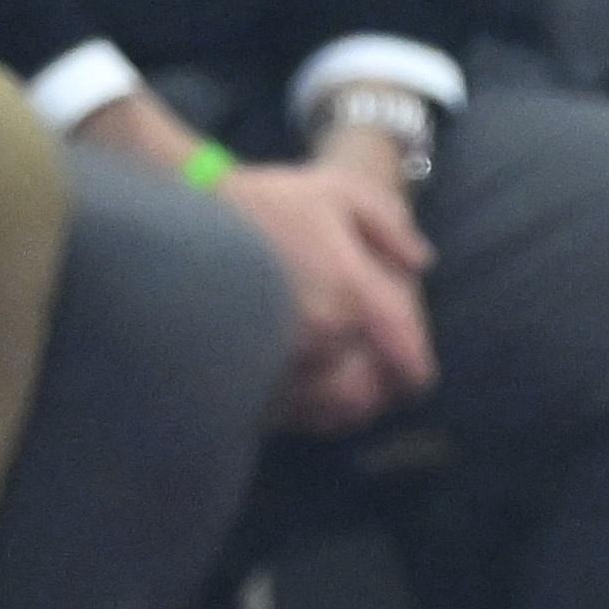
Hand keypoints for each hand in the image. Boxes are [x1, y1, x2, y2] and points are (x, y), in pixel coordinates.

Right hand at [225, 133, 439, 435]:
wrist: (185, 216)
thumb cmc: (267, 202)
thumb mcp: (338, 192)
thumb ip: (390, 226)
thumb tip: (423, 263)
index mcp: (351, 290)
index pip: (405, 351)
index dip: (416, 372)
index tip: (417, 381)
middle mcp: (322, 333)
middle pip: (371, 390)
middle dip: (380, 394)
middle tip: (382, 393)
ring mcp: (282, 360)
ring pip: (333, 410)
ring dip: (346, 410)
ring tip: (348, 402)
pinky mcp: (246, 376)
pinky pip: (291, 414)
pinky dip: (307, 416)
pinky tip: (308, 402)